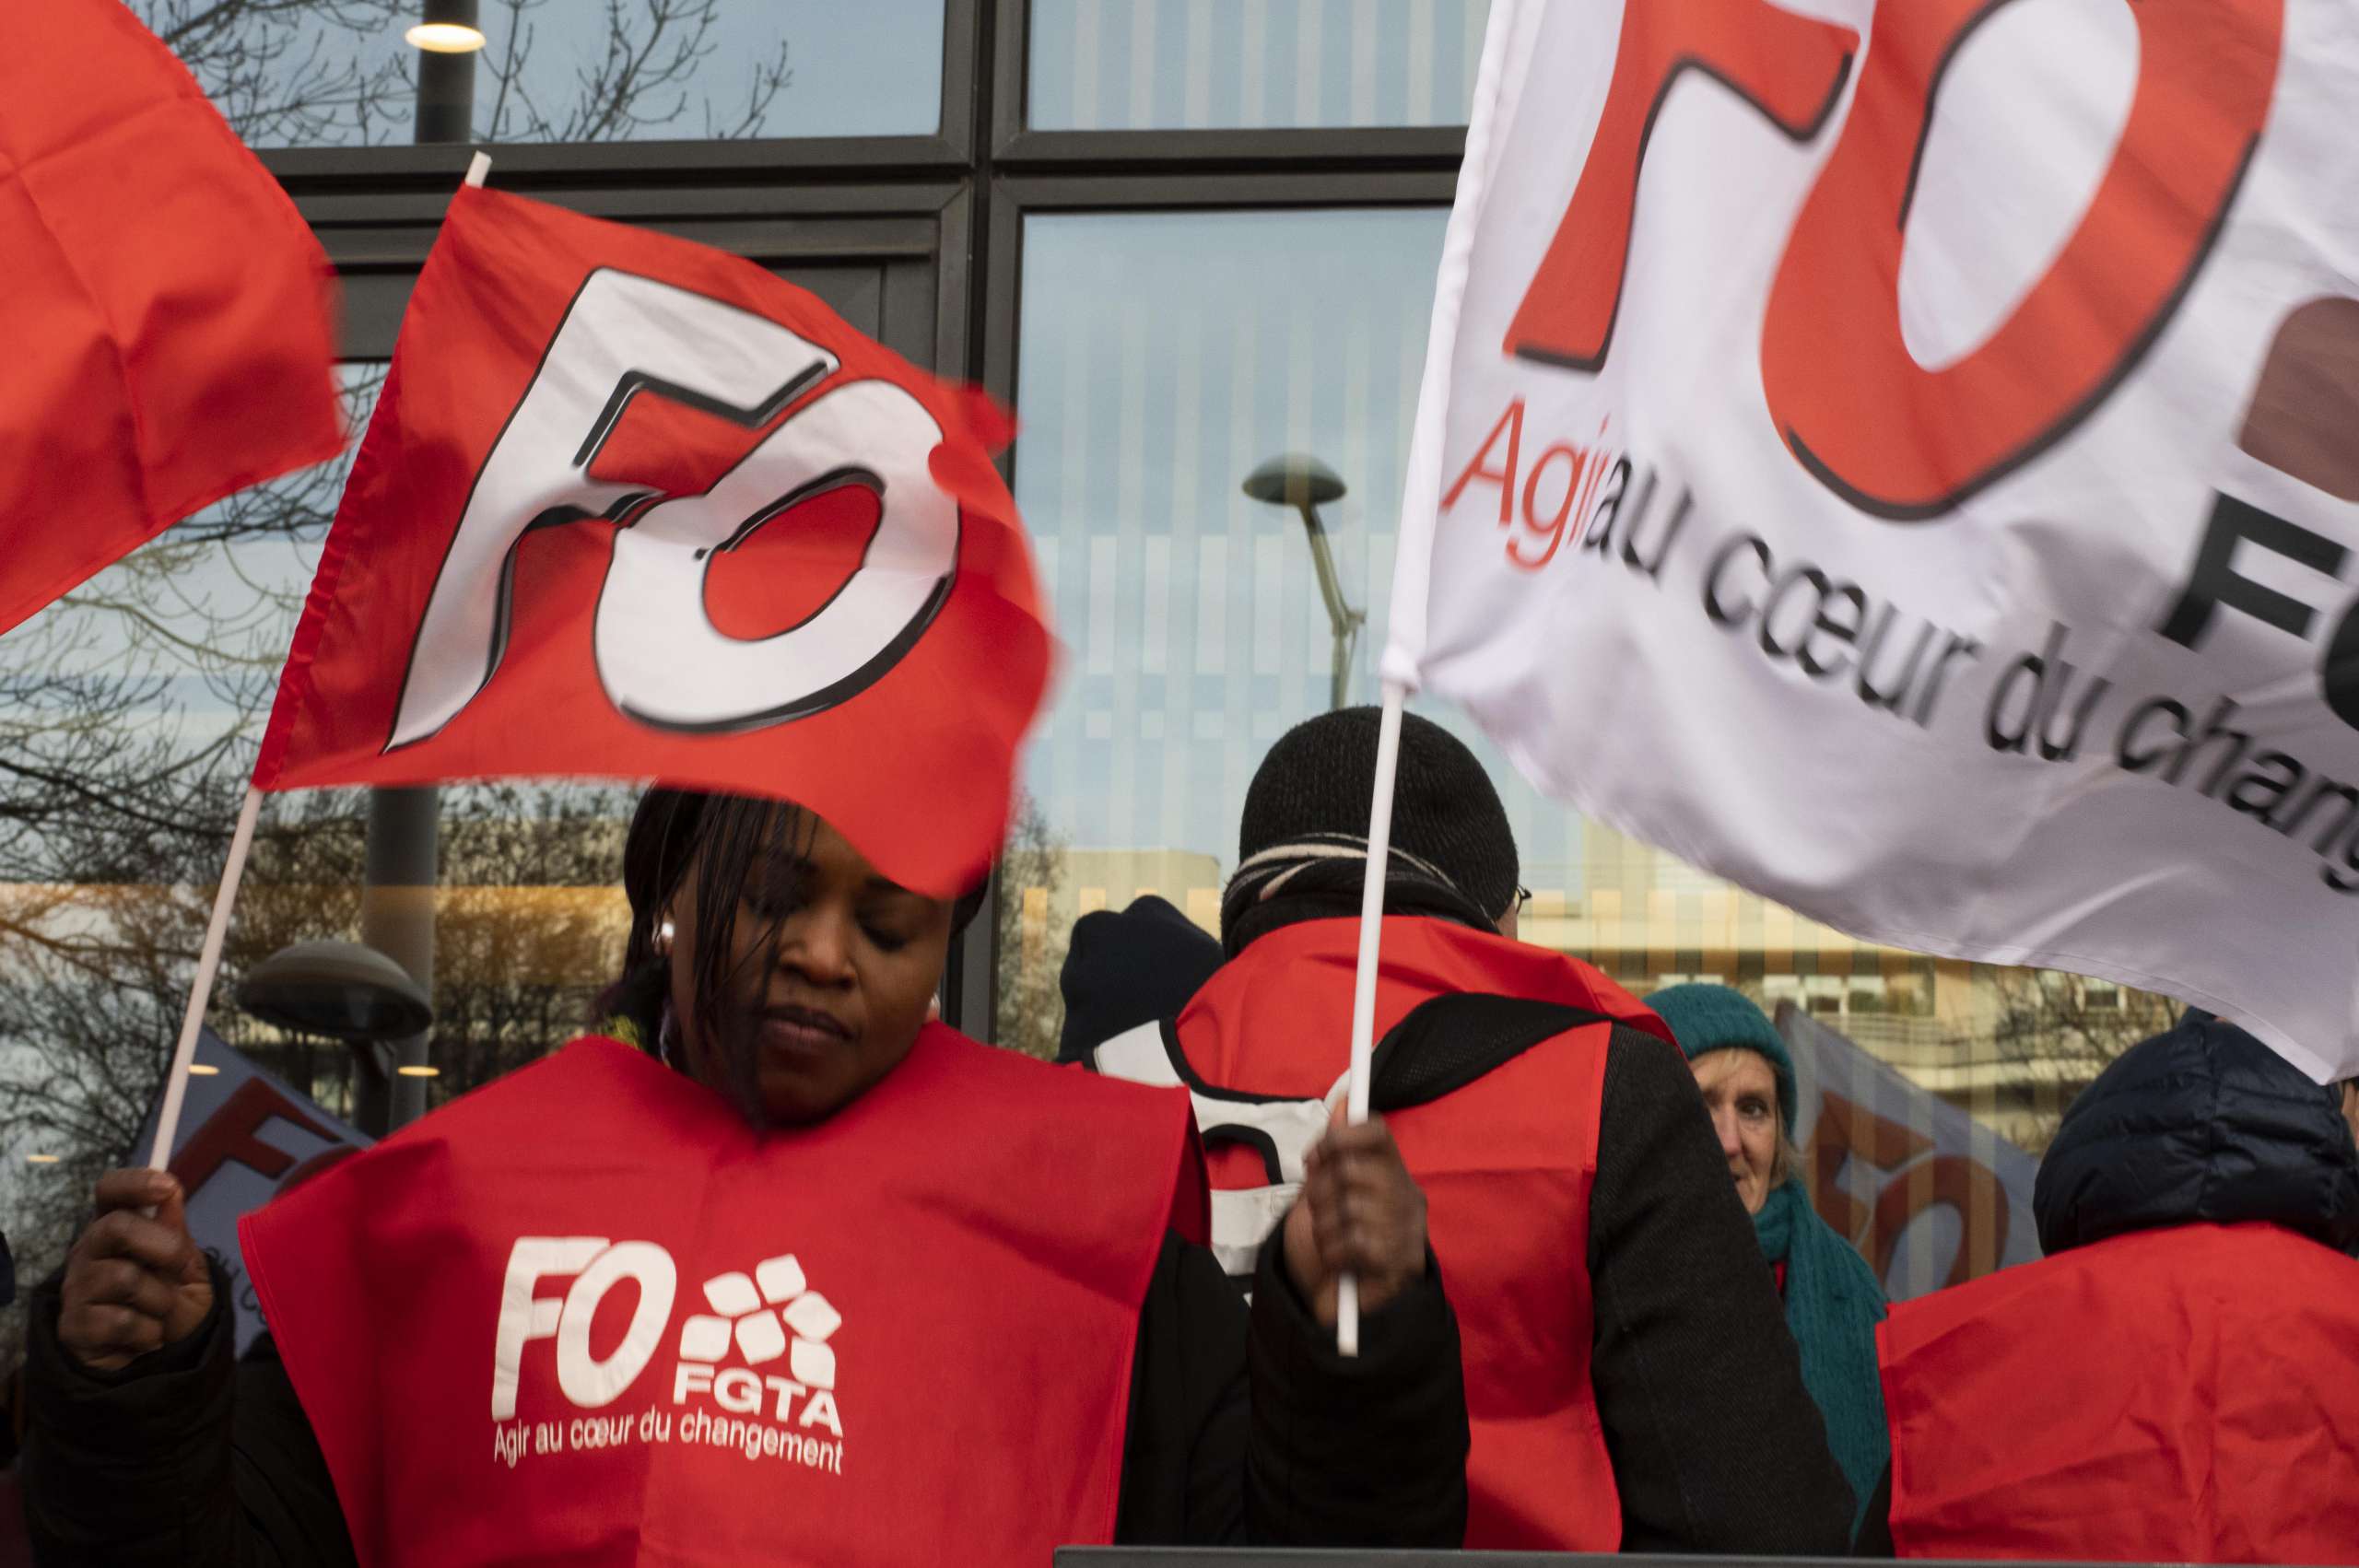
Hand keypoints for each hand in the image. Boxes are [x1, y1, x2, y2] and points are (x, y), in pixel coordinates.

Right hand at [58, 1169, 212, 1372]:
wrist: (160, 1358)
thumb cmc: (170, 1303)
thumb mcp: (184, 1265)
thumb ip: (175, 1230)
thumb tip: (171, 1188)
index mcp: (115, 1228)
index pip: (109, 1191)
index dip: (134, 1183)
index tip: (167, 1187)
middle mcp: (88, 1252)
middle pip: (115, 1227)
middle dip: (163, 1246)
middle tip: (180, 1267)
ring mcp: (76, 1289)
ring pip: (124, 1277)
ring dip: (160, 1299)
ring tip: (159, 1312)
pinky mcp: (72, 1327)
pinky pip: (120, 1320)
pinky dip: (148, 1331)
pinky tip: (144, 1336)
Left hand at [1282, 1112, 1428, 1327]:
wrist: (1340, 1305)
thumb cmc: (1335, 1244)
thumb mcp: (1328, 1192)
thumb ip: (1336, 1151)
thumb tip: (1344, 1102)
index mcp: (1393, 1173)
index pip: (1376, 1132)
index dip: (1340, 1136)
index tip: (1316, 1156)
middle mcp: (1407, 1197)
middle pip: (1352, 1168)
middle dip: (1320, 1192)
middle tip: (1321, 1213)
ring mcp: (1407, 1231)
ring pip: (1347, 1207)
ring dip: (1325, 1229)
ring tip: (1332, 1243)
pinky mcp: (1399, 1266)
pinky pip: (1350, 1243)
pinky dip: (1333, 1254)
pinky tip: (1340, 1264)